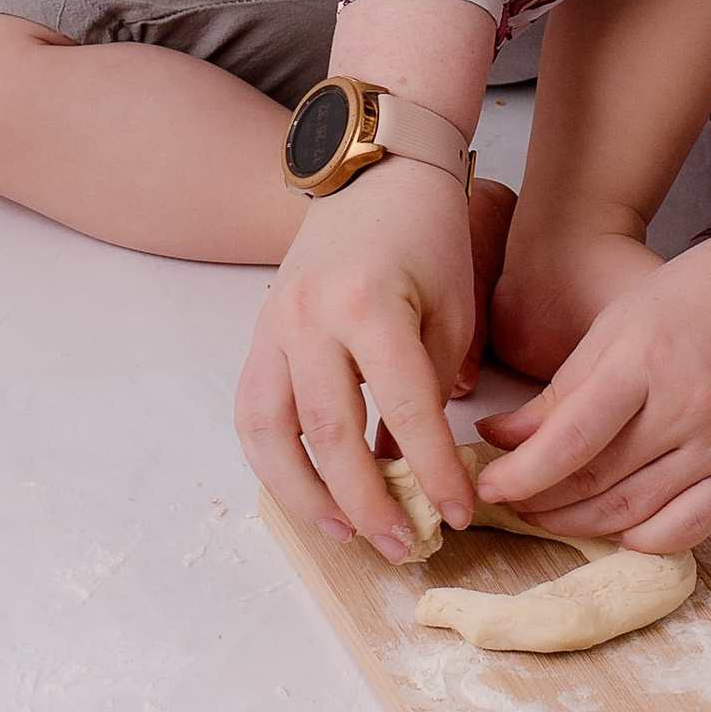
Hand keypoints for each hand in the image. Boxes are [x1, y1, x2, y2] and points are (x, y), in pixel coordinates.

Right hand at [234, 155, 481, 560]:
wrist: (378, 166)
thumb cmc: (428, 232)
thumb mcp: (450, 306)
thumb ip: (431, 387)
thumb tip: (415, 466)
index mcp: (370, 304)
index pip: (403, 412)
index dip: (432, 472)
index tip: (457, 514)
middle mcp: (310, 317)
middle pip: (330, 436)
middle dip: (368, 504)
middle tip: (405, 545)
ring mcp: (273, 324)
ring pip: (271, 433)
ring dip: (305, 495)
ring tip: (346, 533)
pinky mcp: (257, 331)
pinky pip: (253, 411)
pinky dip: (274, 459)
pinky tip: (307, 491)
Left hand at [473, 219, 710, 553]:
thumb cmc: (704, 290)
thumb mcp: (622, 319)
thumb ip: (565, 386)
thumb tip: (506, 437)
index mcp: (648, 358)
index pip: (570, 438)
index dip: (519, 473)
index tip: (486, 483)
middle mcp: (691, 408)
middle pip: (597, 482)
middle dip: (538, 500)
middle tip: (508, 499)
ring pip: (634, 514)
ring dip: (578, 524)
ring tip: (545, 514)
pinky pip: (688, 529)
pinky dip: (641, 538)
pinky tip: (612, 526)